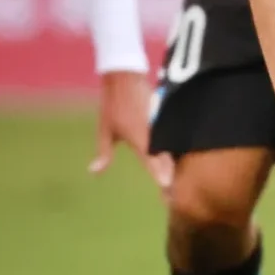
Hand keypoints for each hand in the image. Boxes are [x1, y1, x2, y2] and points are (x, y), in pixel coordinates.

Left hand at [88, 70, 170, 190]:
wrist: (125, 76)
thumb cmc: (113, 105)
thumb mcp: (105, 130)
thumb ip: (104, 153)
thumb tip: (94, 172)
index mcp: (138, 136)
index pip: (151, 160)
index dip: (160, 175)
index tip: (167, 189)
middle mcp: (153, 131)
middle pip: (166, 158)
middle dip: (171, 177)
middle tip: (174, 197)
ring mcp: (161, 123)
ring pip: (173, 147)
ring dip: (176, 165)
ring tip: (180, 184)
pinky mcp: (167, 118)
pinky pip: (174, 137)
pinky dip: (177, 150)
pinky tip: (181, 163)